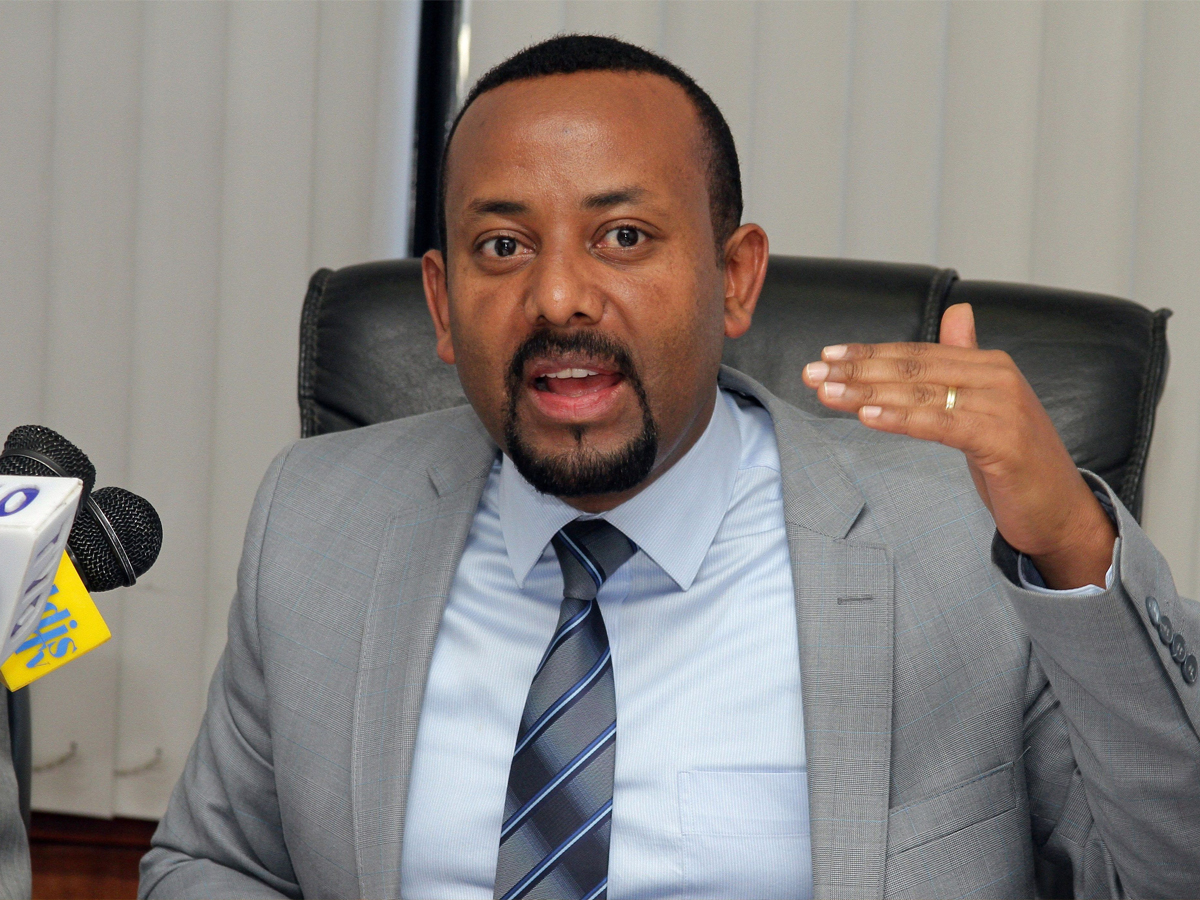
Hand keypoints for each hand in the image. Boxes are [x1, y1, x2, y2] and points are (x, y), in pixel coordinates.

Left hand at [802, 303, 1116, 589]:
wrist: (1060, 511)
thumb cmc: (1013, 460)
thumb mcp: (983, 406)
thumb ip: (964, 361)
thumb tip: (958, 312)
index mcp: (989, 365)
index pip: (917, 353)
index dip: (869, 353)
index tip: (826, 356)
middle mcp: (998, 378)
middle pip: (913, 369)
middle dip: (857, 371)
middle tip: (812, 374)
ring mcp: (1003, 408)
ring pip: (921, 394)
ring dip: (867, 393)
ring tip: (827, 393)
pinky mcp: (1002, 442)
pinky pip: (940, 425)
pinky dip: (901, 418)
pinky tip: (867, 416)